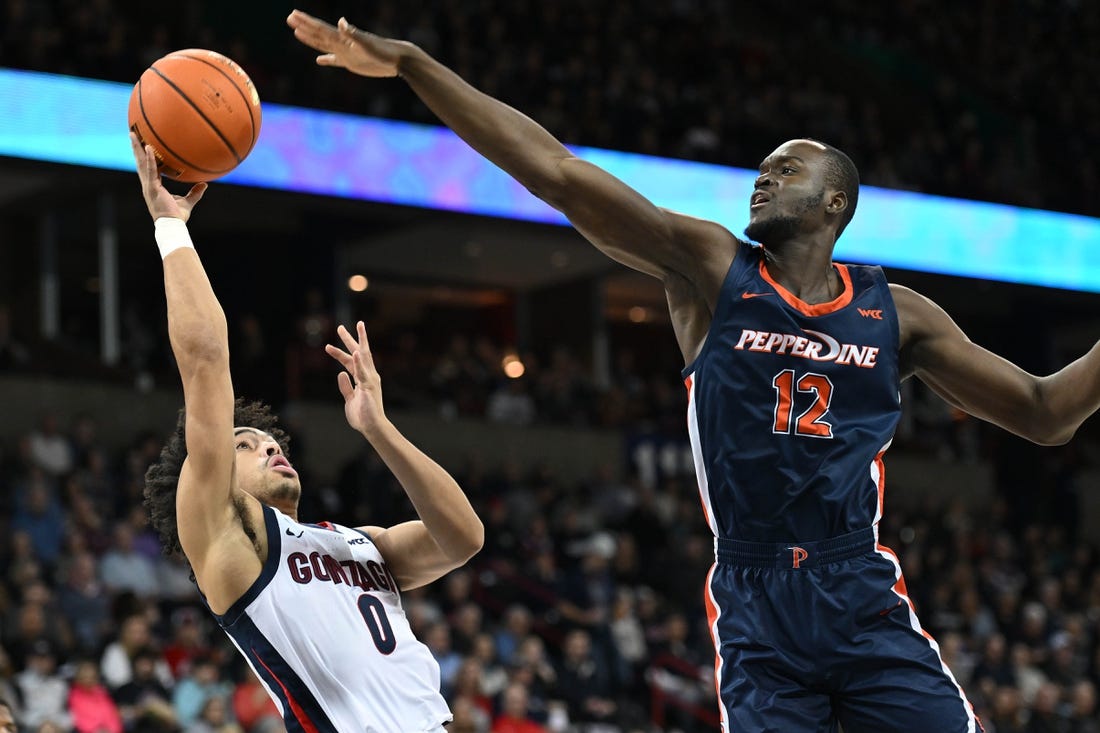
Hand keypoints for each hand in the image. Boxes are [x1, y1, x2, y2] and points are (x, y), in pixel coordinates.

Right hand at [131, 133, 205, 222]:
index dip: (144, 157)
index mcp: (153, 186)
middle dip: (135, 148)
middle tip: (132, 134)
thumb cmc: (177, 217)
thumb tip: (205, 184)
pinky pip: (151, 171)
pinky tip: (148, 147)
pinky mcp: (152, 188)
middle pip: (139, 162)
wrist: (172, 226)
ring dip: (137, 148)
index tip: (142, 146)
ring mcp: (148, 186)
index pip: (147, 168)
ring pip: (141, 163)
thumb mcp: (188, 202)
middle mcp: (148, 184)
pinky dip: (149, 159)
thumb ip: (195, 192)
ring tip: (133, 134)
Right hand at [287, 10, 407, 77]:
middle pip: (319, 34)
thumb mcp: (367, 43)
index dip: (306, 22)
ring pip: (324, 45)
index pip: (321, 29)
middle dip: (304, 26)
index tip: (293, 15)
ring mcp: (346, 52)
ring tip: (298, 32)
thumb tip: (341, 21)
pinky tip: (319, 60)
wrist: (398, 59)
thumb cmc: (384, 51)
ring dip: (311, 39)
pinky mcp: (352, 62)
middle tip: (290, 17)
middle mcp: (342, 43)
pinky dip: (326, 60)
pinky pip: (335, 61)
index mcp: (343, 38)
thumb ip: (353, 33)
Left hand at [325, 321, 387, 436]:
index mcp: (363, 379)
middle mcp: (368, 375)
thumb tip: (340, 373)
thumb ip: (345, 386)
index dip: (339, 353)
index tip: (328, 346)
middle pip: (360, 353)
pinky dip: (359, 362)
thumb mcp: (349, 399)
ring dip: (360, 341)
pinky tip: (357, 352)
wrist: (372, 427)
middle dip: (351, 339)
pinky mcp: (369, 387)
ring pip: (364, 356)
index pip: (350, 362)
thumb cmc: (363, 415)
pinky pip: (363, 372)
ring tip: (358, 326)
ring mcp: (370, 380)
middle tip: (341, 327)